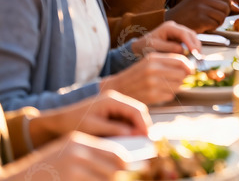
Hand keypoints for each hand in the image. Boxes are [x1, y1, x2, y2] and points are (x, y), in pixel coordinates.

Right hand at [2, 132, 127, 180]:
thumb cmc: (48, 167)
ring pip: (106, 178)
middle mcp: (78, 152)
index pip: (115, 152)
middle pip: (114, 168)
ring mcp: (73, 168)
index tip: (137, 166)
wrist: (19, 179)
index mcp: (80, 141)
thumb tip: (122, 162)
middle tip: (132, 176)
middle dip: (121, 175)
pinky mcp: (70, 179)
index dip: (127, 162)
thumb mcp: (68, 152)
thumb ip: (91, 154)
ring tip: (117, 180)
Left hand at [31, 91, 149, 146]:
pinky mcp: (112, 112)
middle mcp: (116, 100)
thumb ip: (114, 129)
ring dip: (136, 128)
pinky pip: (126, 120)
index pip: (136, 109)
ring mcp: (115, 105)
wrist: (58, 122)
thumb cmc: (73, 123)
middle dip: (142, 125)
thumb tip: (134, 134)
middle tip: (145, 141)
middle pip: (138, 111)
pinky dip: (130, 128)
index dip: (144, 123)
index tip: (147, 137)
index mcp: (111, 99)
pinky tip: (128, 138)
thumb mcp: (93, 128)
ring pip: (134, 116)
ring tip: (137, 142)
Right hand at [101, 53, 191, 104]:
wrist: (118, 88)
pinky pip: (171, 95)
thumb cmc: (136, 74)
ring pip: (178, 85)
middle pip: (182, 73)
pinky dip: (168, 94)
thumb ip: (168, 61)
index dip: (189, 66)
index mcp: (153, 58)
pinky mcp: (153, 96)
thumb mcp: (149, 61)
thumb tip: (189, 67)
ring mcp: (153, 83)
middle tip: (175, 78)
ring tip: (164, 85)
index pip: (180, 60)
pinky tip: (158, 92)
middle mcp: (153, 70)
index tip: (191, 69)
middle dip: (182, 77)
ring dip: (175, 86)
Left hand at [130, 20, 199, 57]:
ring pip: (192, 37)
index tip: (195, 52)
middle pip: (190, 34)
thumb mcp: (154, 47)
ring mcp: (178, 32)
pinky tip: (194, 56)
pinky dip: (193, 48)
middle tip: (199, 56)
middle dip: (196, 44)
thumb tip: (183, 50)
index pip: (183, 33)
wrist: (139, 47)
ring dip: (196, 46)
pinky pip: (189, 41)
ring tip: (198, 57)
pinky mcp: (179, 38)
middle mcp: (175, 27)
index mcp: (168, 27)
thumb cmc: (145, 47)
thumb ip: (168, 48)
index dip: (191, 43)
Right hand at [164, 0, 231, 33]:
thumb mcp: (199, 1)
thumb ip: (214, 1)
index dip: (228, 5)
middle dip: (224, 15)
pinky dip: (213, 27)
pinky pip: (215, 23)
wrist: (171, 21)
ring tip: (210, 23)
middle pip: (226, 6)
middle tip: (217, 19)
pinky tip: (205, 26)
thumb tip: (236, 6)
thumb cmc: (188, 13)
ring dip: (218, 22)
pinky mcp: (199, 18)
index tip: (225, 12)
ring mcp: (200, 7)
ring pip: (222, 15)